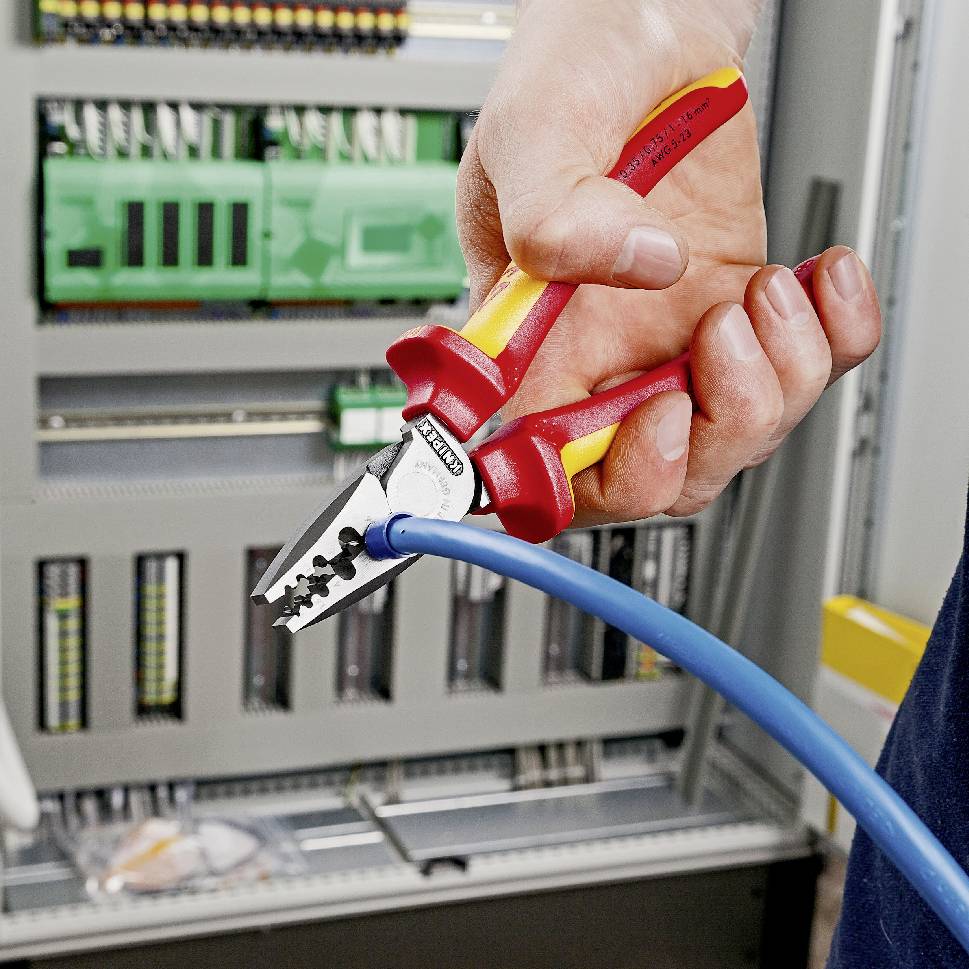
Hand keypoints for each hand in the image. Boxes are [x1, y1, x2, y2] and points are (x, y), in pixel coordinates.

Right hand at [457, 0, 880, 521]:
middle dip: (715, 430)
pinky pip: (807, 368)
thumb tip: (635, 268)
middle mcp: (604, 354)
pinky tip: (818, 277)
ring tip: (763, 284)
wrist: (649, 30)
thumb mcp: (534, 127)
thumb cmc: (572, 70)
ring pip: (741, 434)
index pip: (544, 465)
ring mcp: (677, 340)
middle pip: (660, 474)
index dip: (598, 477)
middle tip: (720, 339)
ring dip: (780, 372)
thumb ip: (554, 210)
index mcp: (529, 339)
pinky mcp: (741, 310)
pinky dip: (834, 334)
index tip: (649, 417)